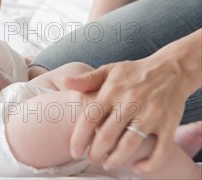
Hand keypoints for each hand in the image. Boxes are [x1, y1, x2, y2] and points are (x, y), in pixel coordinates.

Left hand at [64, 56, 189, 173]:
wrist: (171, 69)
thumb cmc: (134, 73)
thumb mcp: (109, 70)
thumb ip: (86, 80)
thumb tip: (64, 81)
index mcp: (112, 90)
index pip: (90, 118)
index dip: (79, 138)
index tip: (74, 151)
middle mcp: (130, 102)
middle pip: (107, 135)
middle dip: (95, 152)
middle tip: (90, 159)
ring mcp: (151, 114)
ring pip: (130, 145)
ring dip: (116, 160)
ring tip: (108, 164)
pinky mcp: (169, 124)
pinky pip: (161, 151)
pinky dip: (149, 164)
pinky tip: (137, 168)